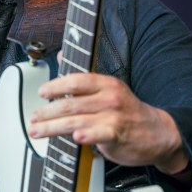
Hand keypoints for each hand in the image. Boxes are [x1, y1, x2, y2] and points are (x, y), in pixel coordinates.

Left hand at [27, 71, 188, 173]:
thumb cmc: (128, 111)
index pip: (76, 80)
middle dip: (46, 112)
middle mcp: (109, 97)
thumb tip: (62, 54)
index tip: (41, 93)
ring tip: (37, 131)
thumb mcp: (109, 88)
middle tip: (33, 118)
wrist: (158, 133)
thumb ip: (83, 76)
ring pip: (76, 121)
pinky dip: (87, 135)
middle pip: (70, 103)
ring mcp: (113, 116)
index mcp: (106, 83)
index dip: (56, 85)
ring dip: (52, 127)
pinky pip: (99, 134)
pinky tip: (76, 137)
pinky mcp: (117, 135)